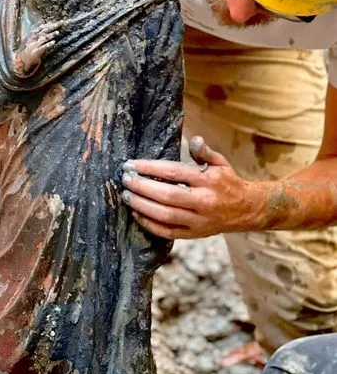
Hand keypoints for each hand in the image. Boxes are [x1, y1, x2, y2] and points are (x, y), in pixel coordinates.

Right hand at [14, 22, 61, 76]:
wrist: (22, 61)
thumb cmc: (30, 50)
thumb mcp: (33, 40)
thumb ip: (39, 33)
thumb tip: (45, 25)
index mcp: (33, 35)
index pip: (42, 27)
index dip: (50, 24)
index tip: (58, 22)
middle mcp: (34, 38)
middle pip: (44, 30)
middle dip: (52, 26)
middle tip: (60, 23)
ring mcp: (34, 45)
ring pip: (43, 38)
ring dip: (51, 35)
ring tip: (57, 32)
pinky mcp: (36, 52)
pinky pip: (43, 47)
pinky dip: (48, 44)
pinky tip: (53, 42)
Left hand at [121, 136, 267, 238]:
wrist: (248, 210)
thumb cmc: (228, 182)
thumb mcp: (220, 163)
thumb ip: (204, 152)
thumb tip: (194, 139)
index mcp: (208, 180)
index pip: (174, 172)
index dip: (149, 168)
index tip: (131, 164)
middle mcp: (204, 202)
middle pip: (166, 195)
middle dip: (141, 187)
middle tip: (125, 180)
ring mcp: (199, 221)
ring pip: (165, 215)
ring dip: (142, 206)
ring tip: (126, 196)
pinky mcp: (194, 234)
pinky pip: (168, 232)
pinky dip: (149, 224)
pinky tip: (137, 214)